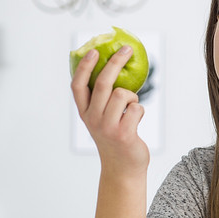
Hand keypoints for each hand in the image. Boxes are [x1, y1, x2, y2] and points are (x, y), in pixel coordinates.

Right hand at [70, 46, 148, 172]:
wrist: (122, 168)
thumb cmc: (116, 138)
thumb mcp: (103, 119)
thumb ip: (103, 100)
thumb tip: (115, 70)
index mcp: (84, 113)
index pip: (78, 86)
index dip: (84, 67)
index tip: (94, 51)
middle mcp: (92, 118)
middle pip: (103, 83)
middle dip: (115, 62)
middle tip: (126, 49)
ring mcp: (107, 126)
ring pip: (123, 94)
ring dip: (132, 97)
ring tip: (130, 109)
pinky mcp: (124, 133)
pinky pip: (137, 108)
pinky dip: (140, 111)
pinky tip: (135, 121)